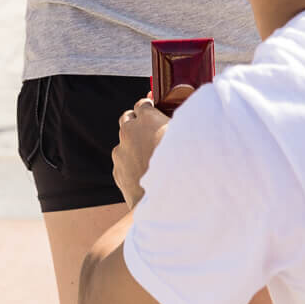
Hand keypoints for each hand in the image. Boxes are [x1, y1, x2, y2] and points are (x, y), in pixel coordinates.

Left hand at [113, 90, 193, 207]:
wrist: (170, 199)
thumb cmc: (185, 163)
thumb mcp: (187, 136)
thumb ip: (180, 124)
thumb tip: (186, 118)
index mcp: (147, 118)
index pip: (142, 103)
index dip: (148, 108)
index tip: (152, 112)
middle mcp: (129, 131)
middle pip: (126, 118)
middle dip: (135, 122)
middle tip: (147, 131)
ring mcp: (120, 152)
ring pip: (123, 143)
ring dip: (132, 146)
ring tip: (148, 158)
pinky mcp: (117, 172)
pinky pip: (121, 163)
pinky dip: (129, 165)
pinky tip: (143, 173)